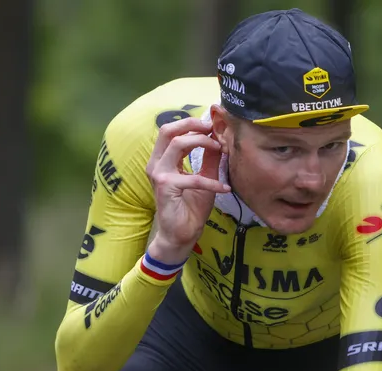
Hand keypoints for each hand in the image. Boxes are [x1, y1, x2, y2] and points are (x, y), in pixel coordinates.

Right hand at [145, 117, 229, 263]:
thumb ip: (209, 158)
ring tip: (220, 149)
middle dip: (191, 124)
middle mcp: (156, 164)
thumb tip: (218, 137)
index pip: (172, 131)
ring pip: (177, 145)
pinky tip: (224, 187)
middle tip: (212, 128)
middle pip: (168, 131)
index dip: (192, 123)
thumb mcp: (204, 178)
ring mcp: (159, 175)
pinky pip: (192, 178)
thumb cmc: (189, 208)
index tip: (212, 126)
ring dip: (201, 143)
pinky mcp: (166, 188)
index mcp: (163, 160)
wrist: (180, 235)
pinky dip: (211, 181)